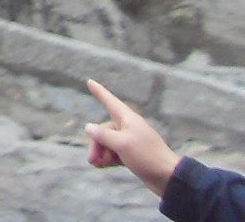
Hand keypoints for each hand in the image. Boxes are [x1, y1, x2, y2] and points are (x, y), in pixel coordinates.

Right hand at [87, 79, 181, 196]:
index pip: (110, 101)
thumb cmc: (146, 156)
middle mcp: (128, 127)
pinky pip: (114, 152)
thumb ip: (103, 135)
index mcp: (128, 119)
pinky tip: (102, 165)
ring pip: (108, 142)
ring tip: (98, 164)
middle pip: (104, 130)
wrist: (169, 177)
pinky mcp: (133, 155)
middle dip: (96, 143)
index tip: (90, 81)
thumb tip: (89, 127)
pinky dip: (108, 158)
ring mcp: (131, 141)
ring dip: (101, 152)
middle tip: (92, 159)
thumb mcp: (121, 144)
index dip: (99, 92)